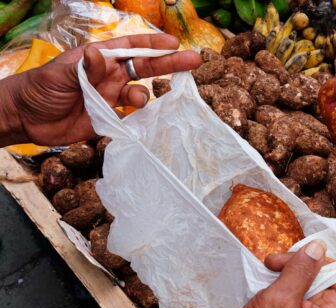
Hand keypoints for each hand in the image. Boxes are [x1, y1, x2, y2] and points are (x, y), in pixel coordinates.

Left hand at [1, 34, 199, 146]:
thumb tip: (100, 55)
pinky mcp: (109, 118)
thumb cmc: (39, 88)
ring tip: (138, 101)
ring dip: (145, 96)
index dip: (153, 45)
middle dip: (170, 64)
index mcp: (100, 59)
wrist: (26, 119)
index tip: (174, 44)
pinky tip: (142, 120)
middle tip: (194, 61)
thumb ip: (85, 68)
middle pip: (146, 68)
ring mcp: (111, 97)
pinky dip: (141, 119)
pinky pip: (133, 118)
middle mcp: (110, 76)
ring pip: (141, 93)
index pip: (131, 48)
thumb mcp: (60, 75)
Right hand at [200, 231, 335, 307]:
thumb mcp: (279, 301)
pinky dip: (289, 283)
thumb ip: (301, 271)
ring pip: (314, 284)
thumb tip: (319, 248)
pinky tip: (270, 279)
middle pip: (331, 276)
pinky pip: (303, 296)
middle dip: (306, 261)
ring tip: (269, 267)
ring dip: (293, 270)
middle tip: (276, 259)